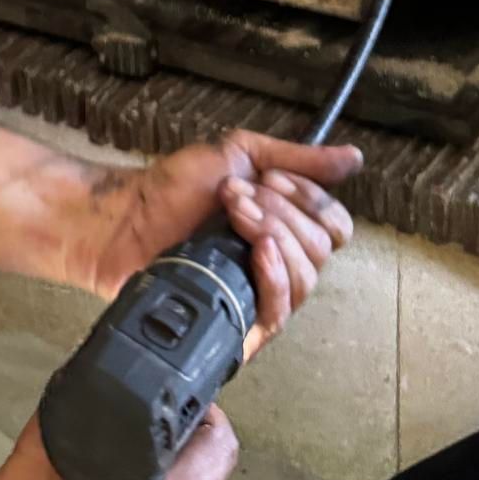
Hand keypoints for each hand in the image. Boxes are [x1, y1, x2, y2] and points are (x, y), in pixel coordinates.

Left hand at [76, 132, 361, 357]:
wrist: (123, 221)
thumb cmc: (173, 187)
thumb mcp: (239, 155)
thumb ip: (298, 159)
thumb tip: (355, 157)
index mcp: (285, 225)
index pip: (335, 225)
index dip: (311, 199)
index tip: (269, 177)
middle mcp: (280, 262)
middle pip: (321, 250)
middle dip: (281, 213)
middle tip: (235, 197)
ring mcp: (261, 295)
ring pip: (306, 279)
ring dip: (273, 236)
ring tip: (232, 217)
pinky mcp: (241, 324)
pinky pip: (280, 312)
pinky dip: (274, 276)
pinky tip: (256, 253)